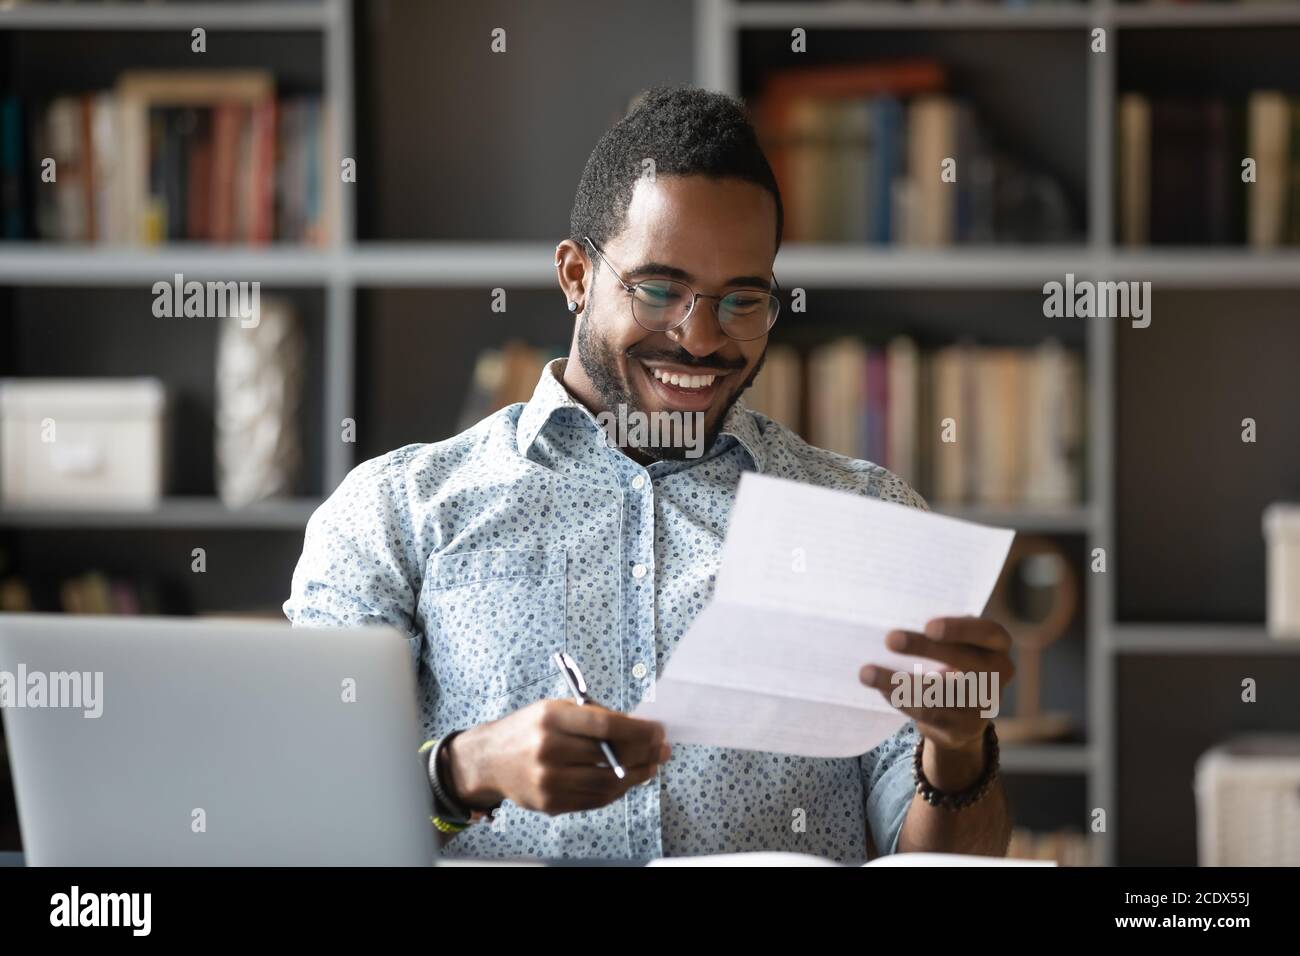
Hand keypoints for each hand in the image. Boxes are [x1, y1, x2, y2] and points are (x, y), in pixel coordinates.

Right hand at [445, 700, 670, 815]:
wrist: (489, 759)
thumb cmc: (529, 729)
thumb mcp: (556, 708)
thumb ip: (594, 716)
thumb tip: (639, 729)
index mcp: (551, 718)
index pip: (605, 726)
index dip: (638, 731)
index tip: (659, 731)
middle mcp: (548, 749)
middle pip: (610, 757)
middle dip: (644, 754)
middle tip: (662, 750)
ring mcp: (548, 780)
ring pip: (606, 783)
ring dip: (636, 775)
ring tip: (651, 766)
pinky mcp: (550, 803)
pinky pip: (594, 800)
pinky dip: (617, 791)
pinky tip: (629, 780)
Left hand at [858, 616, 1013, 786]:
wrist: (963, 715)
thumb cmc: (953, 663)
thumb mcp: (957, 645)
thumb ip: (940, 634)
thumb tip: (894, 625)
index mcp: (997, 646)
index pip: (988, 632)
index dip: (960, 629)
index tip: (929, 626)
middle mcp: (997, 675)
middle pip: (962, 660)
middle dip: (924, 648)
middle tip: (891, 639)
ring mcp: (983, 705)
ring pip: (937, 692)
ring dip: (898, 682)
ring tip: (866, 672)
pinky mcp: (963, 728)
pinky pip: (927, 713)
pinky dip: (901, 700)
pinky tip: (881, 690)